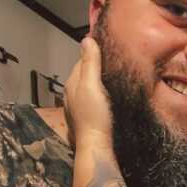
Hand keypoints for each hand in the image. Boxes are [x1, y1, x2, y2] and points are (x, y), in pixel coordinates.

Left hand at [65, 36, 113, 154]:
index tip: (110, 50)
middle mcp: (71, 94)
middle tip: (115, 64)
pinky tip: (108, 99)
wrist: (96, 148)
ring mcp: (77, 108)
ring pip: (88, 88)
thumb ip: (89, 63)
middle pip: (84, 74)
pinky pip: (91, 101)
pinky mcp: (85, 119)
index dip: (95, 54)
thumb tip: (87, 39)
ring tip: (113, 80)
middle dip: (96, 68)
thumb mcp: (92, 85)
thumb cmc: (94, 116)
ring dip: (98, 83)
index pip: (82, 60)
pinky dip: (98, 97)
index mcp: (72, 83)